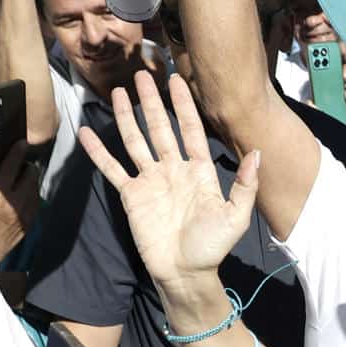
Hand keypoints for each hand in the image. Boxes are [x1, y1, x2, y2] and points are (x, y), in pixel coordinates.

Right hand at [0, 141, 39, 267]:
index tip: (22, 143)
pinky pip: (37, 201)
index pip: (12, 166)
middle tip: (15, 166)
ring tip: (16, 180)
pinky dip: (31, 194)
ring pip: (36, 187)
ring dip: (29, 180)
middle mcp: (16, 203)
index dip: (18, 152)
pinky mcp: (30, 221)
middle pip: (31, 174)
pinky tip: (19, 195)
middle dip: (25, 167)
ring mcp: (25, 213)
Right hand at [77, 73, 259, 291]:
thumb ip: (245, 184)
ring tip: (119, 91)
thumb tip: (257, 154)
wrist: (185, 272)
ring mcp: (151, 181)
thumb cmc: (213, 246)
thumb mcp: (235, 216)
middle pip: (160, 128)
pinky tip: (87, 132)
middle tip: (143, 74)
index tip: (177, 80)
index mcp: (199, 171)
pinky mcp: (131, 195)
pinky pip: (112, 168)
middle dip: (152, 102)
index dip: (184, 105)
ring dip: (127, 117)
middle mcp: (173, 170)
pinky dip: (99, 151)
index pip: (190, 130)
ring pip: (136, 140)